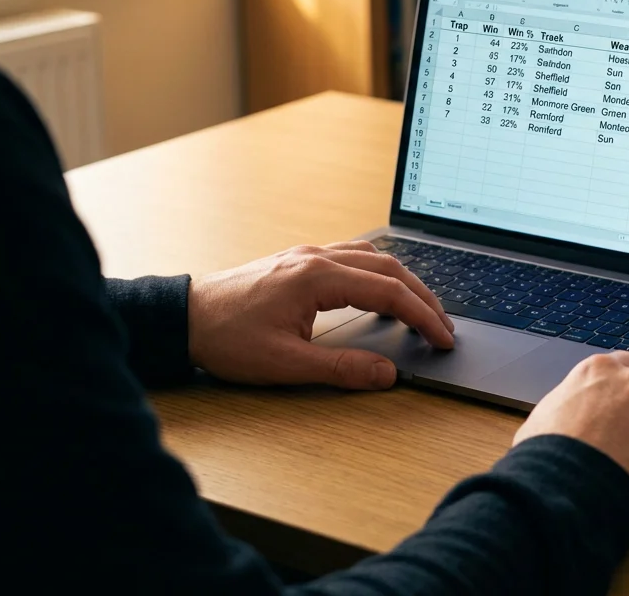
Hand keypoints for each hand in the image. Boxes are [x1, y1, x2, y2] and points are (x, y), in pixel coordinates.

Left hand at [187, 241, 454, 389]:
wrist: (183, 318)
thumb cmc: (226, 339)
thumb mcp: (286, 364)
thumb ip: (342, 368)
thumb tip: (388, 373)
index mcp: (317, 277)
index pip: (388, 292)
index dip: (422, 316)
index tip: (443, 338)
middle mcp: (316, 257)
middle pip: (389, 268)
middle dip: (423, 297)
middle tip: (444, 327)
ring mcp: (306, 255)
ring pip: (372, 257)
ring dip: (403, 281)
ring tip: (422, 308)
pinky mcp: (297, 261)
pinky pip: (352, 256)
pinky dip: (378, 272)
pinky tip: (381, 288)